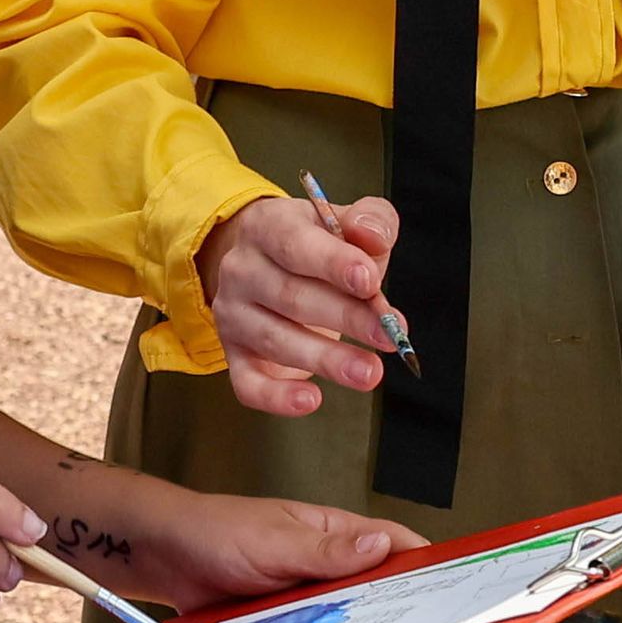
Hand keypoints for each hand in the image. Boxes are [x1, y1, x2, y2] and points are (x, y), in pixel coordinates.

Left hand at [110, 492, 423, 614]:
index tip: (460, 591)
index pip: (396, 545)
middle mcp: (327, 565)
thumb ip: (326, 550)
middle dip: (402, 611)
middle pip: (378, 589)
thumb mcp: (274, 541)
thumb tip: (385, 546)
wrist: (161, 556)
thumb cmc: (218, 532)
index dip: (429, 565)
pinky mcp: (281, 622)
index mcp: (335, 532)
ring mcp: (304, 595)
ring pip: (346, 619)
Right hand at [196, 193, 397, 416]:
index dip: (333, 264)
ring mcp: (233, 314)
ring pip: (276, 341)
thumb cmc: (317, 246)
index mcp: (267, 226)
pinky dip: (277, 397)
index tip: (370, 282)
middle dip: (346, 318)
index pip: (296, 244)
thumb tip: (374, 237)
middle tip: (388, 335)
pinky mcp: (235, 354)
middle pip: (291, 297)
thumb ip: (370, 222)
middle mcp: (241, 269)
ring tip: (369, 373)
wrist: (269, 265)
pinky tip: (310, 400)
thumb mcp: (345, 222)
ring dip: (326, 360)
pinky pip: (247, 383)